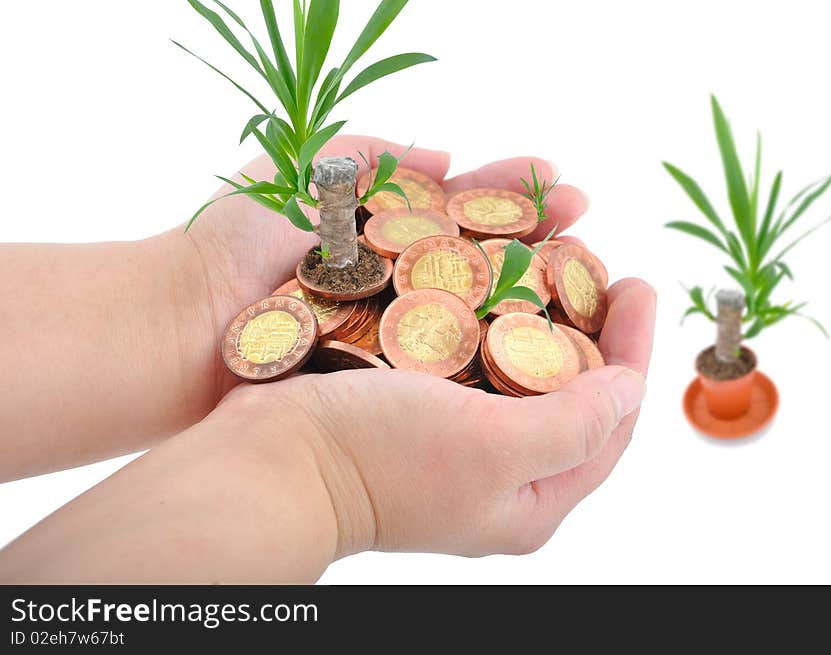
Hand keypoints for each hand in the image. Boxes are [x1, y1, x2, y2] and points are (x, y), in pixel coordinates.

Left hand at [180, 136, 588, 397]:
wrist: (181, 326)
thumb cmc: (233, 242)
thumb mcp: (301, 170)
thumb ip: (371, 152)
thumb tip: (447, 153)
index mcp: (389, 235)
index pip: (472, 209)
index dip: (520, 197)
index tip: (568, 188)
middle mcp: (403, 287)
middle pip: (492, 260)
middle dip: (548, 242)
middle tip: (593, 231)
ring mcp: (399, 338)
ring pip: (486, 315)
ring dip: (540, 298)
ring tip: (595, 280)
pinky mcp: (390, 384)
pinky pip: (459, 369)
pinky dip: (504, 355)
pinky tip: (549, 344)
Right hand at [221, 276, 654, 558]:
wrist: (269, 459)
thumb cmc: (379, 458)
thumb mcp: (492, 448)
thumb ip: (575, 425)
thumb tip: (631, 389)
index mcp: (530, 500)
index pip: (611, 424)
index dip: (634, 354)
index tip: (638, 285)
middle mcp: (499, 474)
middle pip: (572, 397)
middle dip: (594, 332)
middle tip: (603, 269)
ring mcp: (458, 442)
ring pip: (523, 373)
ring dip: (544, 317)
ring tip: (557, 261)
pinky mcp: (420, 411)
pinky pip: (475, 358)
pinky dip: (492, 317)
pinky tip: (493, 277)